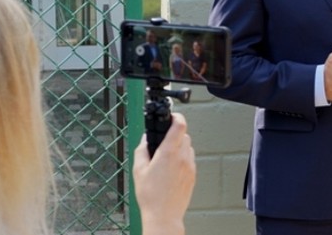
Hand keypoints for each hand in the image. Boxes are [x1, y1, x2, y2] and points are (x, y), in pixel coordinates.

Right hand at [133, 112, 195, 234]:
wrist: (164, 215)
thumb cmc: (150, 196)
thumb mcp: (138, 170)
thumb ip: (142, 150)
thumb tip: (145, 139)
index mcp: (168, 153)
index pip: (180, 125)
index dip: (176, 117)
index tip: (171, 117)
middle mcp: (182, 157)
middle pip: (184, 135)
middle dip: (174, 134)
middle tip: (163, 142)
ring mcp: (190, 166)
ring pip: (188, 147)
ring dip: (179, 146)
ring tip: (166, 158)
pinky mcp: (193, 174)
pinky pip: (190, 159)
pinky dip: (183, 158)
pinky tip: (172, 169)